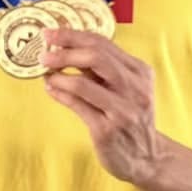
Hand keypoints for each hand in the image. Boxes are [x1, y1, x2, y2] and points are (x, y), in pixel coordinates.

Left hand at [41, 29, 165, 189]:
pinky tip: (51, 89)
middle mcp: (134, 88)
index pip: (103, 44)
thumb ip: (101, 70)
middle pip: (96, 57)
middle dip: (65, 51)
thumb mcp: (126, 88)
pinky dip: (60, 94)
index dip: (73, 35)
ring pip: (83, 83)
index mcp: (140, 71)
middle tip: (44, 53)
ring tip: (46, 73)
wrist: (147, 158)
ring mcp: (122, 110)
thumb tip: (63, 50)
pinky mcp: (107, 130)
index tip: (50, 33)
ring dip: (59, 75)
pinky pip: (77, 106)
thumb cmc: (131, 118)